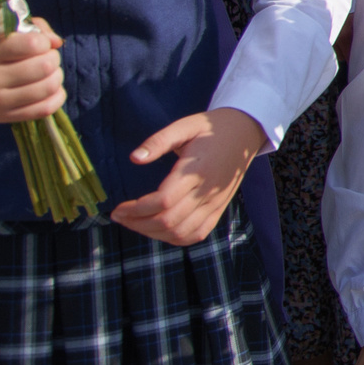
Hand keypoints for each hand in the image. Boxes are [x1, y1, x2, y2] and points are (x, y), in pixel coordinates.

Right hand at [0, 17, 64, 120]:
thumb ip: (27, 29)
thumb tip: (57, 42)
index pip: (32, 45)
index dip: (43, 41)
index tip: (37, 42)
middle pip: (44, 66)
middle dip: (52, 57)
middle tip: (45, 56)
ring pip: (48, 87)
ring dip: (56, 75)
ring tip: (48, 71)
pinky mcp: (4, 117)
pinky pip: (45, 109)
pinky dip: (57, 96)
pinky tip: (50, 88)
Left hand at [109, 108, 264, 245]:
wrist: (244, 132)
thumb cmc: (210, 128)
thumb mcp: (184, 126)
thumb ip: (158, 142)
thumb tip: (134, 158)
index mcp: (197, 171)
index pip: (163, 201)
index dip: (136, 209)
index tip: (119, 208)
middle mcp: (208, 191)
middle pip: (169, 220)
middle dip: (138, 223)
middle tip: (120, 217)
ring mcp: (215, 203)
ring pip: (181, 232)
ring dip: (153, 233)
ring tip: (135, 224)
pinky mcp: (219, 209)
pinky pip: (197, 234)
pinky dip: (174, 238)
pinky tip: (159, 230)